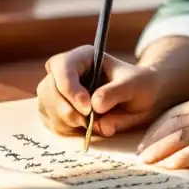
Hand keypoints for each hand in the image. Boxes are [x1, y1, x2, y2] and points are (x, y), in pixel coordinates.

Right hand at [36, 45, 161, 136]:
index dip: (69, 89)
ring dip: (66, 122)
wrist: (143, 98)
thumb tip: (94, 106)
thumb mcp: (135, 86)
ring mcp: (58, 90)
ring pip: (45, 106)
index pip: (62, 66)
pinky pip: (49, 121)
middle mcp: (66, 71)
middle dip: (66, 110)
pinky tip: (84, 129)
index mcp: (84, 57)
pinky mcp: (56, 109)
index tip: (87, 108)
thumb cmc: (139, 86)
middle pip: (48, 89)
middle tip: (89, 122)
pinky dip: (65, 130)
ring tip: (91, 125)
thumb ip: (116, 92)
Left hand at [135, 90, 188, 169]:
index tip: (147, 141)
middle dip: (152, 139)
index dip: (158, 127)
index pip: (177, 111)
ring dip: (159, 150)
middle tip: (141, 155)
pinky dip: (177, 159)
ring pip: (178, 136)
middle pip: (173, 122)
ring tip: (147, 163)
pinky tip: (168, 167)